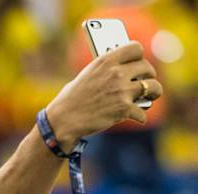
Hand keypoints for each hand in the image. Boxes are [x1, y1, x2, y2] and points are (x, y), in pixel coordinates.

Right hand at [46, 41, 162, 151]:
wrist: (63, 121)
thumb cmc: (71, 100)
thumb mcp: (86, 76)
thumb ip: (105, 70)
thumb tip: (123, 70)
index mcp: (105, 61)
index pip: (135, 48)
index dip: (138, 56)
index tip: (137, 61)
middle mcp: (116, 73)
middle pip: (147, 67)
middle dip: (147, 75)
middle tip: (144, 81)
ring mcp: (122, 90)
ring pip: (154, 87)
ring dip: (153, 93)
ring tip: (149, 96)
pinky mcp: (124, 109)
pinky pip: (142, 111)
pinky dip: (139, 116)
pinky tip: (133, 117)